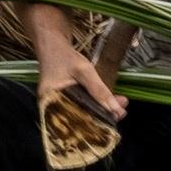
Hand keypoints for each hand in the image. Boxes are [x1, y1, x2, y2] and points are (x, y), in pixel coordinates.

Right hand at [26, 10, 123, 132]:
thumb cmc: (64, 56)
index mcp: (50, 104)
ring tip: (119, 108)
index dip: (96, 124)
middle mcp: (51, 109)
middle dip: (102, 118)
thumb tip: (116, 110)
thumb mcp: (84, 71)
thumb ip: (99, 90)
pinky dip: (95, 106)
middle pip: (80, 120)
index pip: (75, 122)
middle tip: (120, 113)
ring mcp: (58, 106)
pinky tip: (110, 104)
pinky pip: (81, 108)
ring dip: (101, 111)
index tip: (113, 120)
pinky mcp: (65, 101)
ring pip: (82, 114)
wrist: (52, 45)